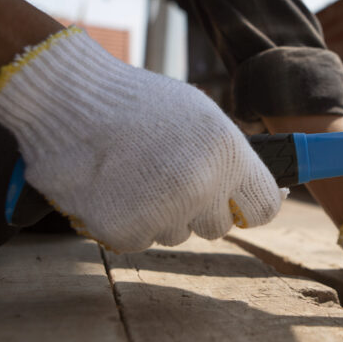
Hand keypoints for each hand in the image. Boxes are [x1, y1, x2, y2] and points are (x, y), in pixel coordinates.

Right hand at [0, 27, 284, 251]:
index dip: (248, 206)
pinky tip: (112, 189)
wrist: (69, 101)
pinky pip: (141, 240)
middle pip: (218, 227)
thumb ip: (230, 158)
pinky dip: (127, 222)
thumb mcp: (200, 116)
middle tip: (167, 176)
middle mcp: (203, 187)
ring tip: (133, 174)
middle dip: (198, 209)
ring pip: (177, 235)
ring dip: (160, 215)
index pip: (265, 207)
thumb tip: (273, 191)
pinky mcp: (126, 233)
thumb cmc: (135, 104)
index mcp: (228, 153)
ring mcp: (164, 213)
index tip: (236, 205)